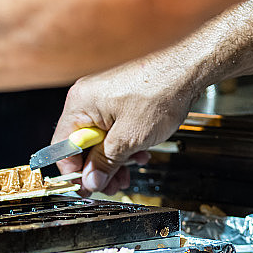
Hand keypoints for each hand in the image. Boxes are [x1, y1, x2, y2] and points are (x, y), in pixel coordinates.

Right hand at [53, 56, 202, 195]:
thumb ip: (105, 162)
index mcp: (80, 103)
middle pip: (82, 144)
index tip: (86, 186)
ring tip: (130, 170)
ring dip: (114, 158)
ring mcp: (103, 96)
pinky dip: (123, 143)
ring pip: (100, 137)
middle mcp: (87, 97)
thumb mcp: (129, 138)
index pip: (63, 146)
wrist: (189, 66)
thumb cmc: (161, 90)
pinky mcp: (119, 97)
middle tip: (112, 184)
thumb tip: (91, 179)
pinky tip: (138, 151)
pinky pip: (112, 127)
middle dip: (99, 168)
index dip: (75, 171)